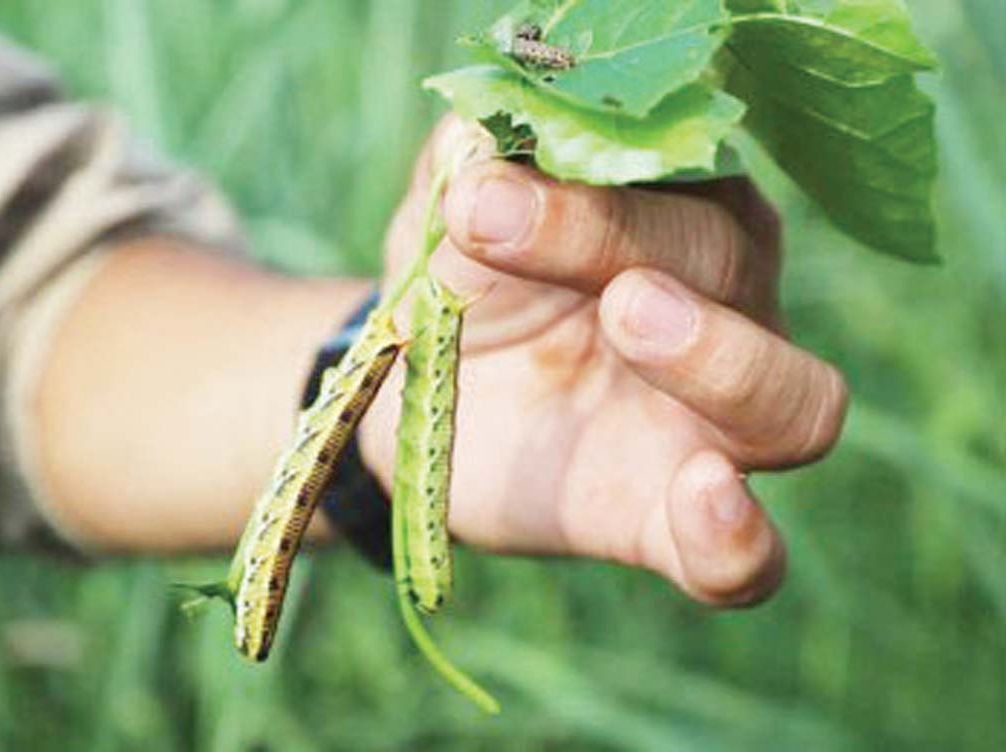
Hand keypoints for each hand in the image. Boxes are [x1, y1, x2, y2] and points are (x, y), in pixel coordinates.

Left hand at [360, 118, 847, 606]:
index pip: (681, 179)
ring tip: (629, 317)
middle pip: (733, 267)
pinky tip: (707, 499)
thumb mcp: (449, 209)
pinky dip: (739, 538)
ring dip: (723, 359)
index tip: (479, 196)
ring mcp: (712, 426)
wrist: (411, 391)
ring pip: (796, 404)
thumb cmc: (458, 278)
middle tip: (515, 231)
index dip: (590, 185)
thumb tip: (491, 140)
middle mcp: (728, 309)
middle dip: (629, 244)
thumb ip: (474, 161)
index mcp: (682, 214)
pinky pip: (746, 558)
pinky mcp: (669, 523)